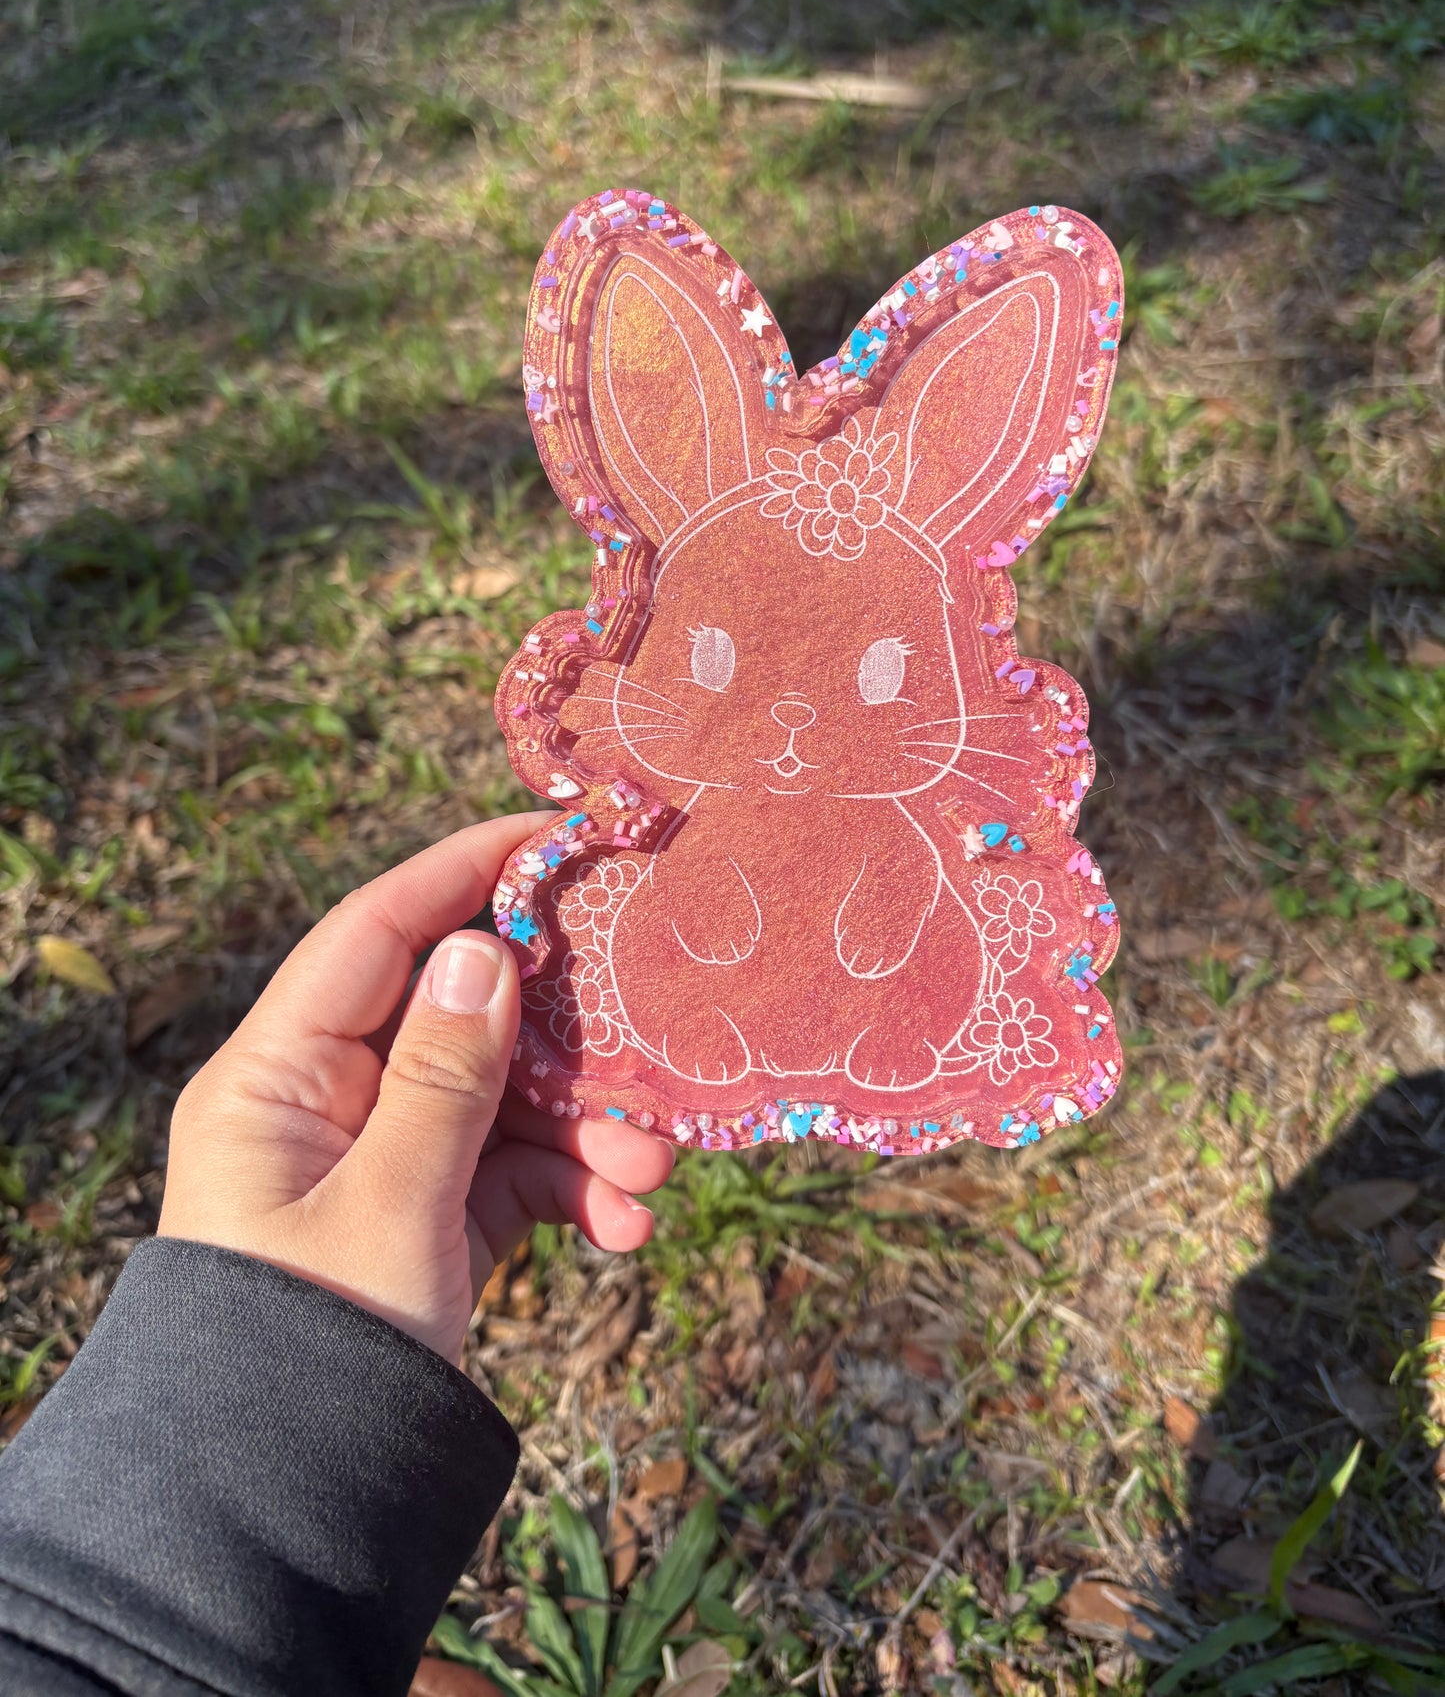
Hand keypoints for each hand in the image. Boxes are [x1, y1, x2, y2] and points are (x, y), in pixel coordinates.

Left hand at [159, 814, 672, 1362]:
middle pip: (462, 1018)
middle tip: (647, 1030)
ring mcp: (383, 1161)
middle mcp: (328, 1102)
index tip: (557, 837)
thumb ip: (444, 1076)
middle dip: (563, 1038)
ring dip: (585, 1129)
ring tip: (651, 1173)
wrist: (287, 1514)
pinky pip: (511, 1173)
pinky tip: (625, 1226)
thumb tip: (482, 951)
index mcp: (279, 1076)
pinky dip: (571, 1191)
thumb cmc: (311, 1351)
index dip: (466, 873)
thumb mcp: (389, 1205)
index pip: (377, 933)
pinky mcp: (428, 1219)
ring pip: (503, 1101)